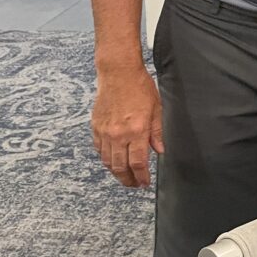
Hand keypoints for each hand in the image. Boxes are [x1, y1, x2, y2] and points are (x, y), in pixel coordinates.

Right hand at [91, 67, 163, 187]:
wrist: (118, 72)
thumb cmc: (139, 87)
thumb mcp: (156, 108)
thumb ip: (158, 132)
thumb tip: (161, 150)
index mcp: (136, 131)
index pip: (138, 163)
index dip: (141, 177)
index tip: (144, 183)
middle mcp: (118, 134)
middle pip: (120, 167)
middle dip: (128, 180)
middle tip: (135, 184)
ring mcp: (105, 132)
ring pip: (107, 161)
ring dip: (116, 172)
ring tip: (125, 176)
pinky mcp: (96, 127)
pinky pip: (99, 150)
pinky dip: (105, 158)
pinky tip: (113, 160)